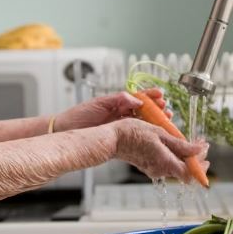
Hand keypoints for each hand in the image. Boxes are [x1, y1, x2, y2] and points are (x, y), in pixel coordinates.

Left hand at [55, 88, 170, 131]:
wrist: (66, 131)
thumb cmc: (79, 115)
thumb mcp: (99, 103)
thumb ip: (118, 99)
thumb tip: (137, 99)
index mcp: (118, 103)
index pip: (139, 97)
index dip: (151, 96)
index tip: (161, 95)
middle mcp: (121, 114)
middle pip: (145, 111)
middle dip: (157, 109)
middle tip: (167, 110)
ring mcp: (121, 126)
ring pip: (143, 123)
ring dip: (155, 122)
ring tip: (165, 121)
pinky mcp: (118, 138)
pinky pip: (135, 135)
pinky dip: (146, 135)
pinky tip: (154, 135)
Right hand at [111, 117, 209, 182]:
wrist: (112, 139)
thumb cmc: (133, 133)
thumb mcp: (160, 134)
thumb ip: (180, 145)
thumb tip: (199, 150)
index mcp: (165, 163)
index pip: (190, 174)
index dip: (201, 165)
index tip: (205, 149)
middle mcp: (160, 170)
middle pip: (185, 170)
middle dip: (195, 158)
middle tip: (200, 144)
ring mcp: (154, 169)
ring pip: (176, 166)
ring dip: (185, 155)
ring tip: (187, 141)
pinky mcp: (148, 166)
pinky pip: (166, 163)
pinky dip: (174, 155)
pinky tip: (173, 143)